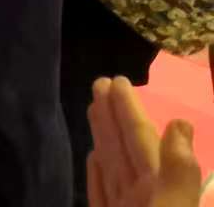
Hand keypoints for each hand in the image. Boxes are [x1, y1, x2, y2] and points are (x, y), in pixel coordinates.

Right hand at [89, 76, 203, 206]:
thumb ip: (178, 175)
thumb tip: (181, 122)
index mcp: (160, 190)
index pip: (141, 140)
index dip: (129, 109)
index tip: (117, 80)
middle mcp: (144, 197)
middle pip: (124, 149)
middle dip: (113, 115)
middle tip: (101, 82)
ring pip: (112, 167)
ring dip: (103, 137)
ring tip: (93, 108)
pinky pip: (100, 193)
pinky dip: (95, 175)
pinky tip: (92, 158)